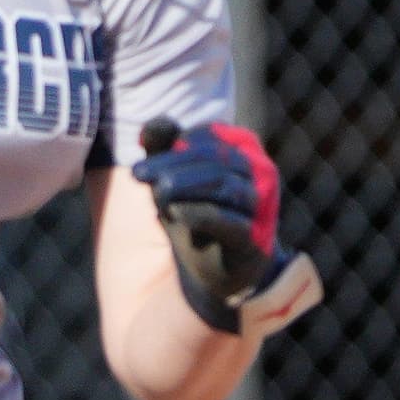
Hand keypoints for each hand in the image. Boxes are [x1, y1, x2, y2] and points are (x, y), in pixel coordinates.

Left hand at [131, 119, 321, 342]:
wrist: (214, 274)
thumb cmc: (194, 219)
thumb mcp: (173, 182)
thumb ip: (164, 151)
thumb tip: (154, 124)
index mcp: (243, 152)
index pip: (209, 137)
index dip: (172, 143)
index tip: (140, 152)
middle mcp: (260, 175)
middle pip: (216, 159)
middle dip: (172, 164)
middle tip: (137, 175)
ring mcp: (262, 208)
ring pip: (225, 186)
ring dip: (185, 186)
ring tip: (156, 195)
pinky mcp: (256, 241)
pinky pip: (231, 222)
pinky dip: (202, 214)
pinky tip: (175, 213)